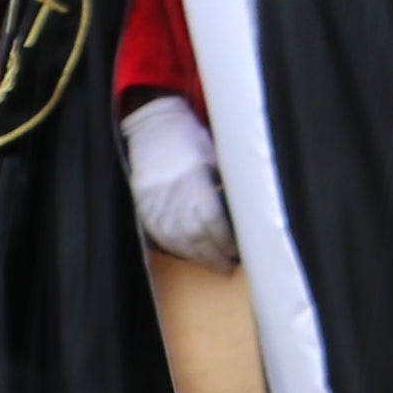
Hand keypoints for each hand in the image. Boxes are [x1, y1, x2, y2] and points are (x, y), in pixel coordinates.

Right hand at [125, 95, 235, 264]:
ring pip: (177, 241)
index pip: (210, 219)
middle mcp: (171, 195)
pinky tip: (191, 255)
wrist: (153, 128)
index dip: (225, 239)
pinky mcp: (144, 209)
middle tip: (230, 264)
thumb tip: (248, 210)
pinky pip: (160, 237)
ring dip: (198, 257)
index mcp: (191, 179)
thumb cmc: (189, 139)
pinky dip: (177, 249)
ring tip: (215, 265)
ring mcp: (154, 204)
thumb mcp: (215, 155)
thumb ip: (226, 183)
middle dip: (214, 255)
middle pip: (194, 236)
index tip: (238, 248)